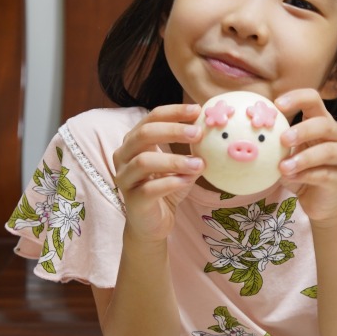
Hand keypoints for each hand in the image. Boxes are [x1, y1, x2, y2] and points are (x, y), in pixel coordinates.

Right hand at [112, 103, 203, 241]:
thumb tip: (213, 131)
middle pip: (144, 134)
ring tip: (199, 164)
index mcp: (134, 142)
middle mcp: (123, 156)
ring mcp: (125, 178)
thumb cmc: (166, 189)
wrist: (153, 224)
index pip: (151, 118)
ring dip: (174, 160)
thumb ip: (190, 149)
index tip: (197, 111)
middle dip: (173, 131)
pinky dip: (171, 182)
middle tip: (198, 133)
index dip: (174, 112)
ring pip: (144, 161)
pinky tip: (188, 181)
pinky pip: (150, 188)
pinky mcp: (132, 200)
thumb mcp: (181, 165)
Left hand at [275, 89, 336, 225]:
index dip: (297, 98)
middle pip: (324, 124)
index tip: (277, 105)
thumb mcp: (285, 153)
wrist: (318, 201)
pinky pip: (323, 174)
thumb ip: (274, 141)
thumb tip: (247, 128)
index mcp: (322, 121)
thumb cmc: (300, 171)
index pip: (314, 99)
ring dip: (303, 158)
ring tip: (282, 167)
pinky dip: (304, 175)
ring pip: (327, 151)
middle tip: (282, 139)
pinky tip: (289, 178)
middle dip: (303, 130)